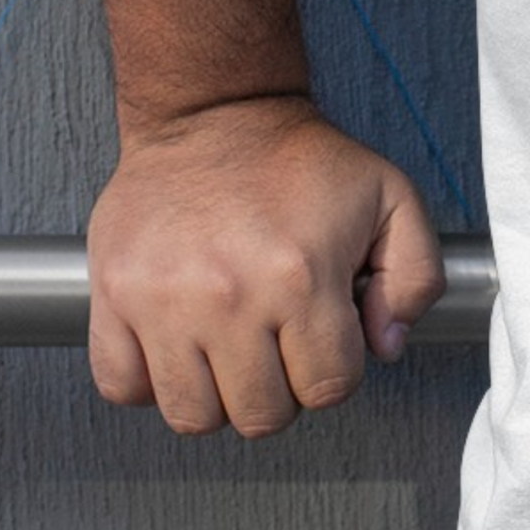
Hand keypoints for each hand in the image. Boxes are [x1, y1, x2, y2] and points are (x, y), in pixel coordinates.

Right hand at [85, 93, 445, 436]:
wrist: (215, 113)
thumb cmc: (296, 159)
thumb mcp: (391, 198)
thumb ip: (416, 276)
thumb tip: (385, 344)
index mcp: (300, 276)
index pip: (328, 388)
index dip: (334, 371)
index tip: (323, 341)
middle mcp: (228, 296)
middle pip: (261, 415)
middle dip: (280, 390)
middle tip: (276, 347)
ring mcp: (163, 301)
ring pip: (192, 416)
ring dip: (217, 395)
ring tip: (228, 351)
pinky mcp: (114, 294)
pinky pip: (122, 385)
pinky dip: (149, 383)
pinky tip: (178, 348)